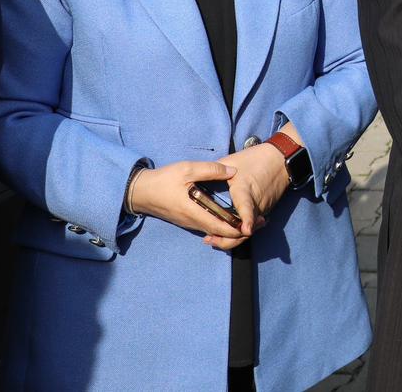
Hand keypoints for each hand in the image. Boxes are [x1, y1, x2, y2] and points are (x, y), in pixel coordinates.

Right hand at [128, 160, 246, 245]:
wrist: (140, 192)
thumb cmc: (163, 180)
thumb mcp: (187, 169)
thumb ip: (211, 170)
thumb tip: (234, 172)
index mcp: (194, 212)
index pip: (221, 228)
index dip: (240, 228)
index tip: (255, 223)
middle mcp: (194, 222)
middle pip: (221, 233)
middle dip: (241, 230)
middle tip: (261, 222)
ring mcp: (190, 223)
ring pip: (215, 231)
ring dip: (233, 228)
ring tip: (252, 219)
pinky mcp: (188, 220)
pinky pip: (209, 226)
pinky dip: (223, 225)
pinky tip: (233, 216)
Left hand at [210, 143, 292, 246]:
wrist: (281, 160)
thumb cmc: (255, 159)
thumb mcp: (232, 161)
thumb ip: (214, 172)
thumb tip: (196, 181)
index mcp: (245, 190)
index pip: (247, 207)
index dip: (248, 219)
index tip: (246, 229)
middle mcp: (257, 203)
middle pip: (246, 228)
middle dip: (229, 239)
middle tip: (209, 240)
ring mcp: (263, 208)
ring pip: (249, 229)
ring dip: (233, 236)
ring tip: (212, 237)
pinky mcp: (265, 210)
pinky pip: (252, 224)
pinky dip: (241, 228)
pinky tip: (227, 228)